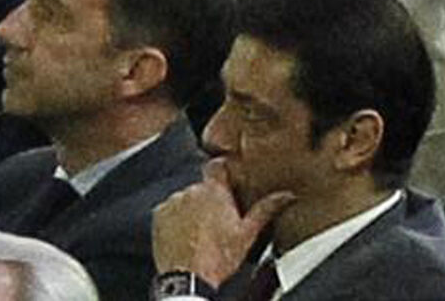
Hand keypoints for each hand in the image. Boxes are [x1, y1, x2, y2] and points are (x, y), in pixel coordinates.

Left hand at [152, 158, 295, 285]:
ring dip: (193, 209)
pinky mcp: (159, 215)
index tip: (229, 178)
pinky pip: (170, 210)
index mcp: (214, 191)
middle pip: (204, 187)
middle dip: (211, 199)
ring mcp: (173, 202)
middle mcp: (191, 191)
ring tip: (203, 233)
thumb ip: (266, 210)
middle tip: (221, 221)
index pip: (217, 166)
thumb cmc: (218, 258)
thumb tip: (286, 196)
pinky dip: (177, 219)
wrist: (188, 278)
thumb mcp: (248, 234)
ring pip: (187, 198)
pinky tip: (188, 235)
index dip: (224, 170)